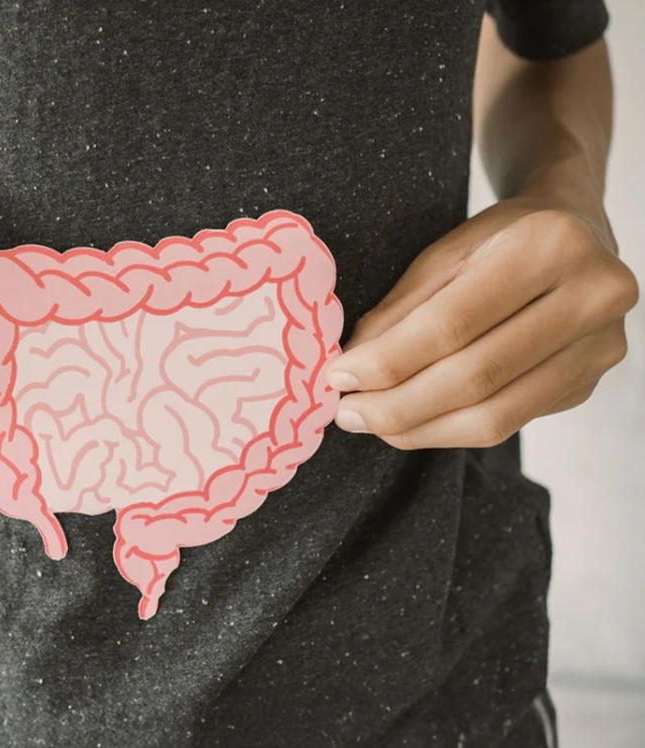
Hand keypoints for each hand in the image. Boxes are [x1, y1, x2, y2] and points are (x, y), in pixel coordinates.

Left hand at [326, 199, 637, 448]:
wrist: (577, 233)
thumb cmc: (500, 240)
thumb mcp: (444, 253)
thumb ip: (400, 311)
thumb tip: (351, 371)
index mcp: (550, 246)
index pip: (453, 324)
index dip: (389, 360)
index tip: (337, 378)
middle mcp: (591, 298)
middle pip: (476, 377)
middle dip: (399, 405)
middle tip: (347, 415)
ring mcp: (600, 347)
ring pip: (496, 416)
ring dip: (421, 430)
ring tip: (373, 425)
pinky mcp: (589, 383)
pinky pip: (510, 423)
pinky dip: (451, 430)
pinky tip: (414, 423)